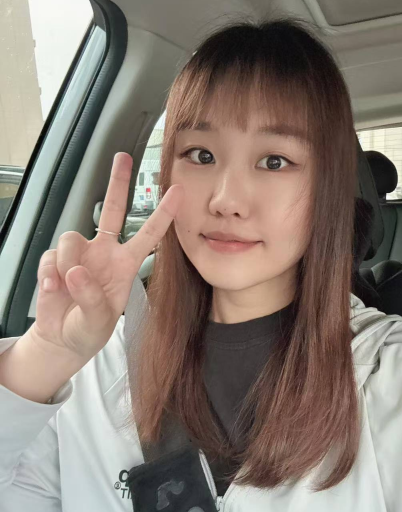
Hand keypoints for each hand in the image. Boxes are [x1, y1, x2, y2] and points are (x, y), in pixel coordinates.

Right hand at [31, 152, 182, 360]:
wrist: (63, 338)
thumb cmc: (90, 328)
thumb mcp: (98, 320)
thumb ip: (91, 297)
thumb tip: (75, 270)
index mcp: (126, 264)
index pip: (149, 234)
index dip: (164, 213)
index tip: (178, 191)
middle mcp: (105, 252)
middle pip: (111, 210)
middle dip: (117, 182)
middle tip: (123, 157)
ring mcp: (80, 253)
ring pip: (71, 237)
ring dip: (67, 262)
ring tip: (67, 287)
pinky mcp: (56, 259)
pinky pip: (51, 256)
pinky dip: (49, 274)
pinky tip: (54, 290)